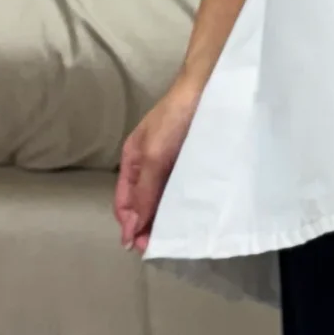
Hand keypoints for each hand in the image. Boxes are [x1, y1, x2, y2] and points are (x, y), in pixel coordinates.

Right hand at [114, 74, 202, 253]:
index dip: (130, 224)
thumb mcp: (154, 155)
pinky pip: (182, 188)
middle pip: (143, 202)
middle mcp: (150, 164)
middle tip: (159, 247)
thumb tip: (132, 228)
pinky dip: (182, 204)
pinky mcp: (192, 161)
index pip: (125, 202)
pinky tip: (191, 216)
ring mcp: (171, 163)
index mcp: (133, 161)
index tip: (141, 246)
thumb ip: (144, 191)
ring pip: (163, 197)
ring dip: (165, 218)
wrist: (208, 87)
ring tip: (174, 239)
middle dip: (146, 225)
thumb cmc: (175, 118)